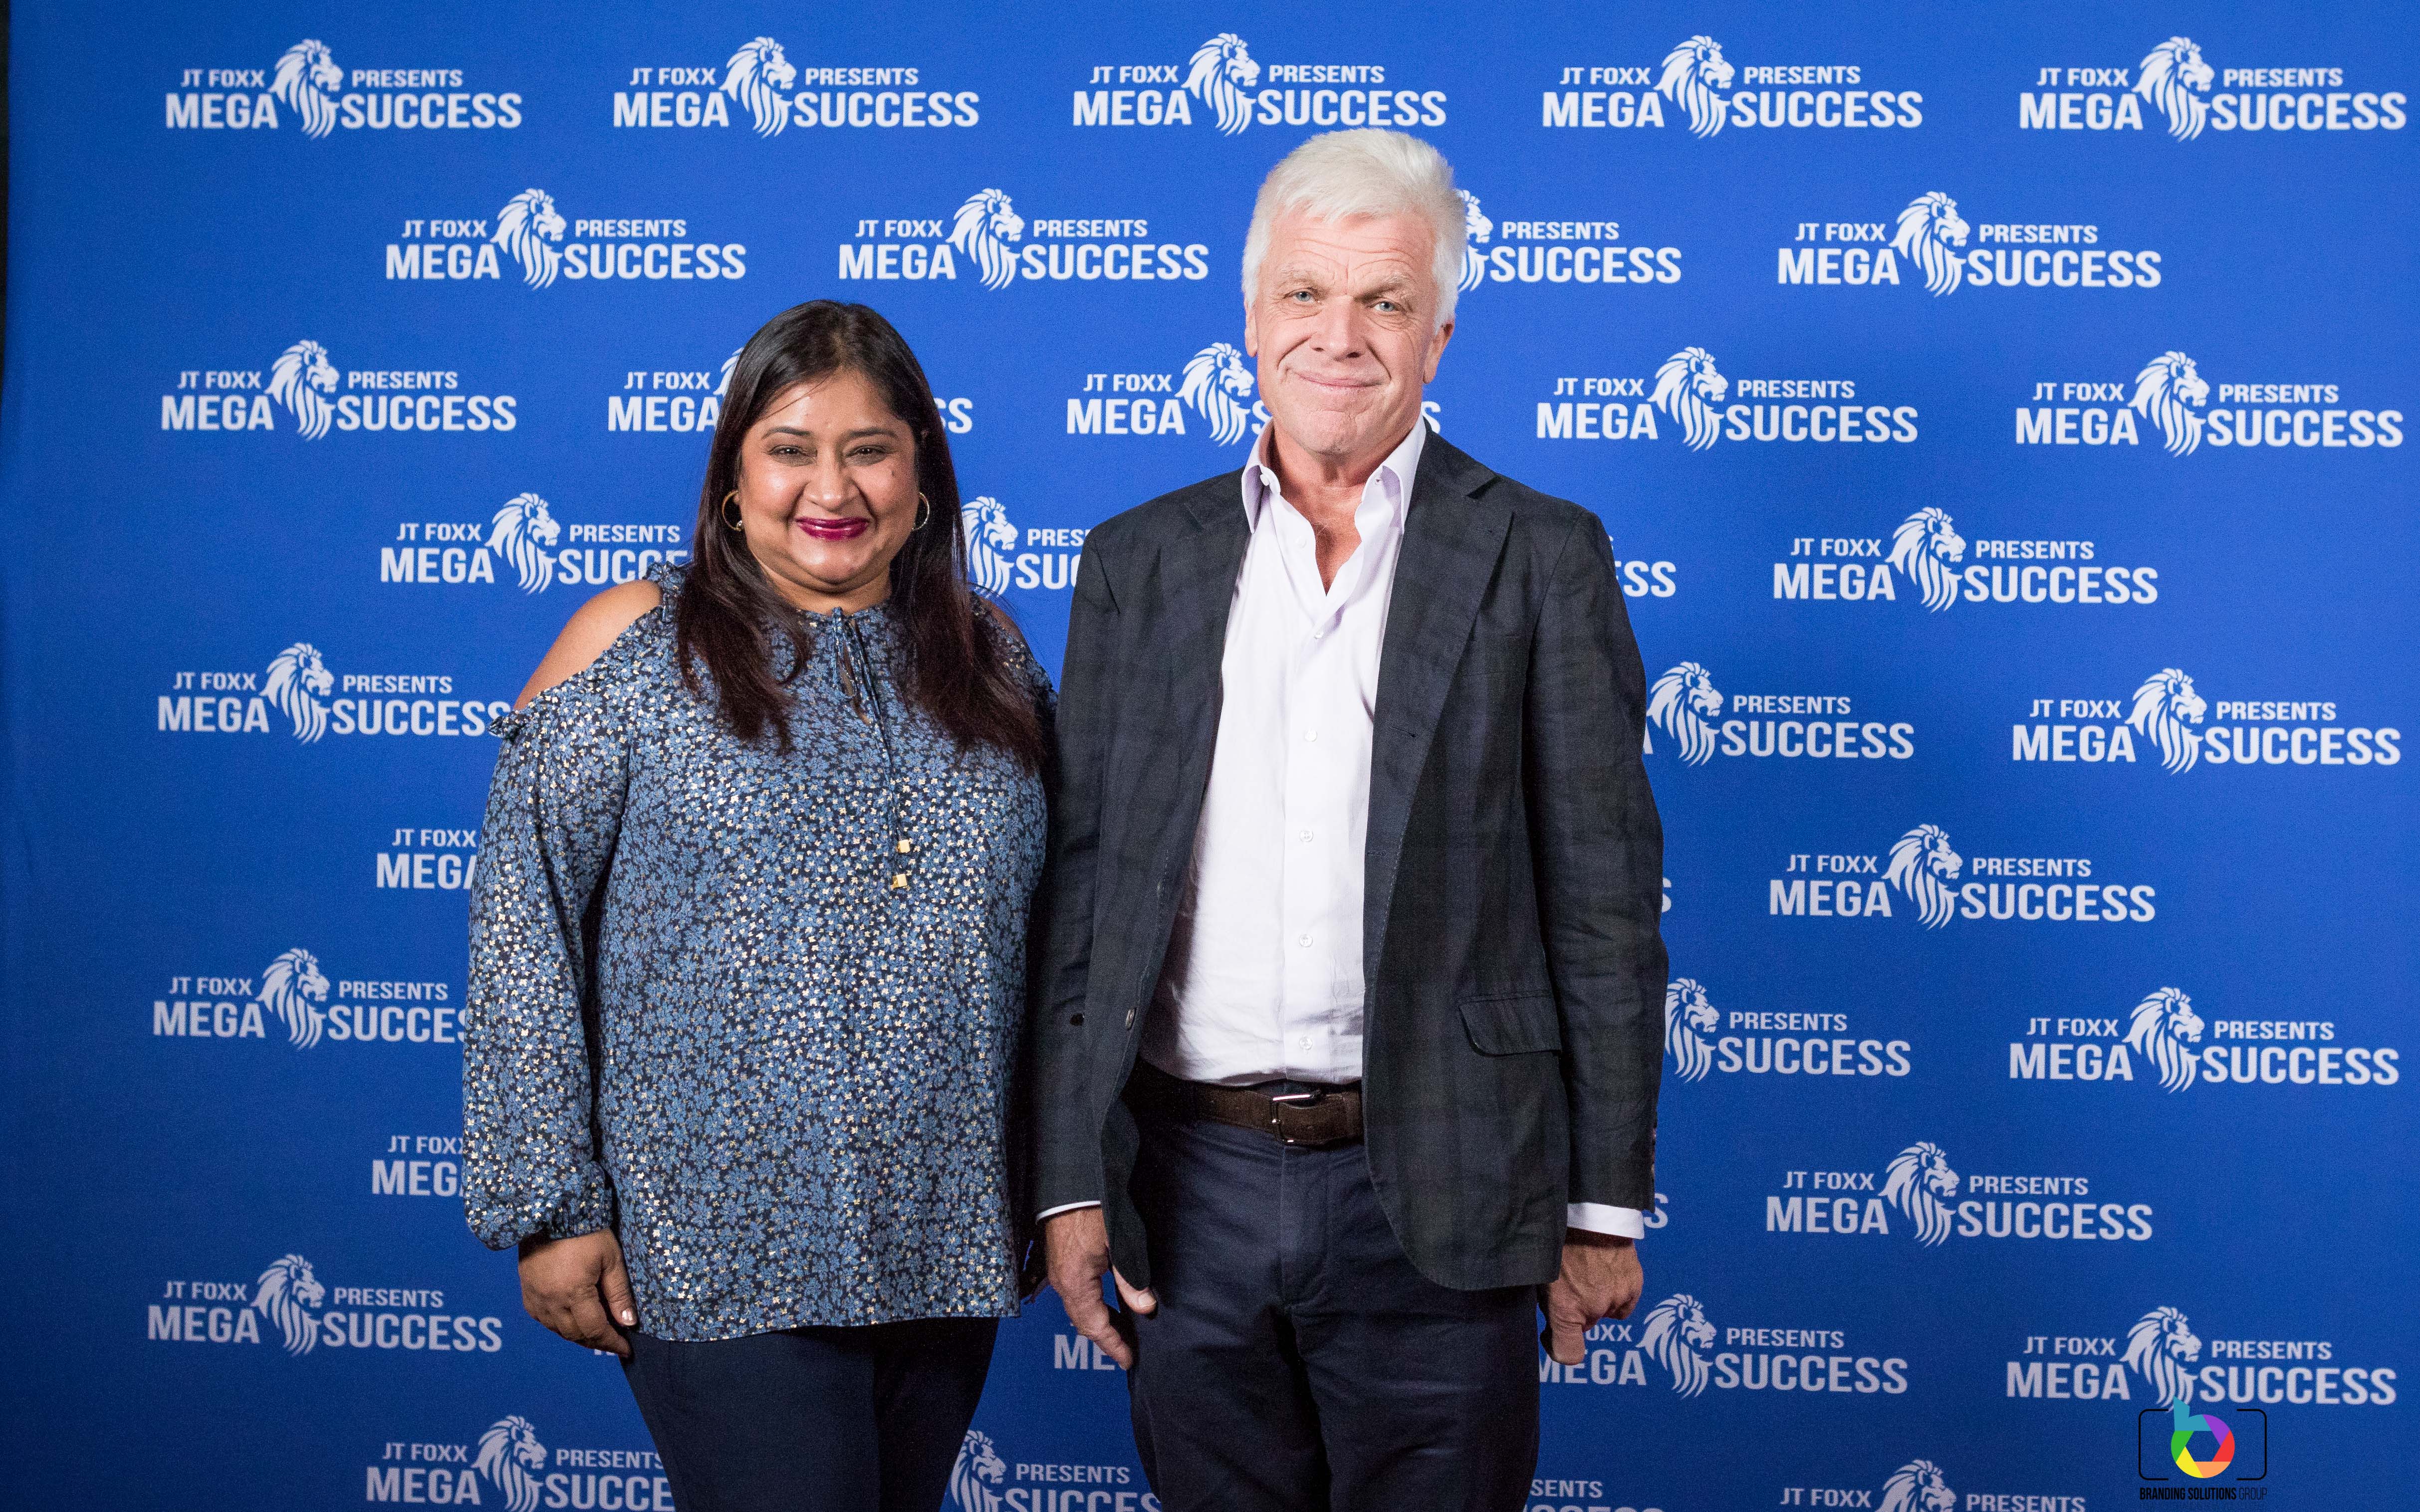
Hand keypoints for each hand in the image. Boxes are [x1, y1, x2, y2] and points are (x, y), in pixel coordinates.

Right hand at [518, 1230, 636, 1357]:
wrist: (552, 1210)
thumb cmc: (587, 1231)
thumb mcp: (611, 1258)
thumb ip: (619, 1293)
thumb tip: (628, 1323)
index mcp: (574, 1293)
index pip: (595, 1330)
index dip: (612, 1342)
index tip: (626, 1349)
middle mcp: (551, 1301)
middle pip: (575, 1334)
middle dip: (596, 1341)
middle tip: (614, 1341)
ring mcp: (535, 1297)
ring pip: (558, 1330)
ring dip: (578, 1336)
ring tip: (596, 1333)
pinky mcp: (526, 1291)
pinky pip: (542, 1319)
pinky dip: (559, 1325)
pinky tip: (571, 1321)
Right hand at [1042, 1206, 1156, 1369]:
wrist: (1071, 1183)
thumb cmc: (1094, 1209)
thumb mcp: (1119, 1244)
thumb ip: (1131, 1278)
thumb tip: (1146, 1307)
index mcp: (1076, 1283)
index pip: (1095, 1326)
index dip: (1113, 1345)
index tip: (1128, 1359)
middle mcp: (1063, 1283)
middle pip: (1083, 1323)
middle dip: (1105, 1339)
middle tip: (1127, 1351)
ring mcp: (1058, 1274)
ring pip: (1078, 1311)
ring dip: (1098, 1324)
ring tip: (1121, 1332)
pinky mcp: (1060, 1264)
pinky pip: (1075, 1297)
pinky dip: (1090, 1309)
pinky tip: (1105, 1307)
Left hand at [1538, 1229, 1642, 1365]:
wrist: (1587, 1212)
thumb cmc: (1557, 1240)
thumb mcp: (1540, 1274)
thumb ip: (1547, 1303)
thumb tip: (1550, 1321)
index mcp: (1565, 1310)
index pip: (1567, 1354)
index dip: (1556, 1347)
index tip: (1549, 1334)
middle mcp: (1594, 1309)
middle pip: (1585, 1325)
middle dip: (1578, 1311)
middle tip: (1569, 1282)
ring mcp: (1616, 1298)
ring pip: (1605, 1312)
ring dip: (1598, 1300)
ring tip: (1588, 1271)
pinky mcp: (1634, 1286)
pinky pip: (1624, 1303)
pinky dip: (1617, 1294)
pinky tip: (1606, 1272)